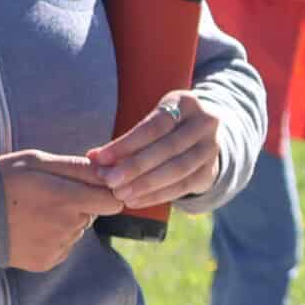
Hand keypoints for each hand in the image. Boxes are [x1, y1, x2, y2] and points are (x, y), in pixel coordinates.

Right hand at [0, 151, 118, 271]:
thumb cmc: (3, 179)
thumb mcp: (38, 161)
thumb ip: (78, 168)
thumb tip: (109, 172)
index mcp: (68, 198)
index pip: (112, 201)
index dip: (105, 192)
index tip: (91, 186)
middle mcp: (67, 226)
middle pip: (94, 214)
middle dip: (82, 203)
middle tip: (50, 195)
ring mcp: (57, 247)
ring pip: (78, 230)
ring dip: (66, 220)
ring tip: (35, 211)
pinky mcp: (46, 262)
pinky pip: (64, 247)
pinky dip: (54, 238)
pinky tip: (31, 228)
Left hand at [87, 91, 223, 209]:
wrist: (204, 135)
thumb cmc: (167, 127)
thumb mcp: (153, 121)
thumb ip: (127, 140)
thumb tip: (93, 158)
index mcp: (186, 103)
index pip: (154, 126)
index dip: (126, 144)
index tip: (101, 158)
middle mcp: (205, 123)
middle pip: (168, 148)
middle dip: (135, 167)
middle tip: (110, 181)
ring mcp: (212, 148)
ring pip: (177, 169)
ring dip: (146, 184)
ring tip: (121, 194)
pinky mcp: (210, 170)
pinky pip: (183, 186)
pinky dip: (157, 196)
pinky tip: (136, 201)